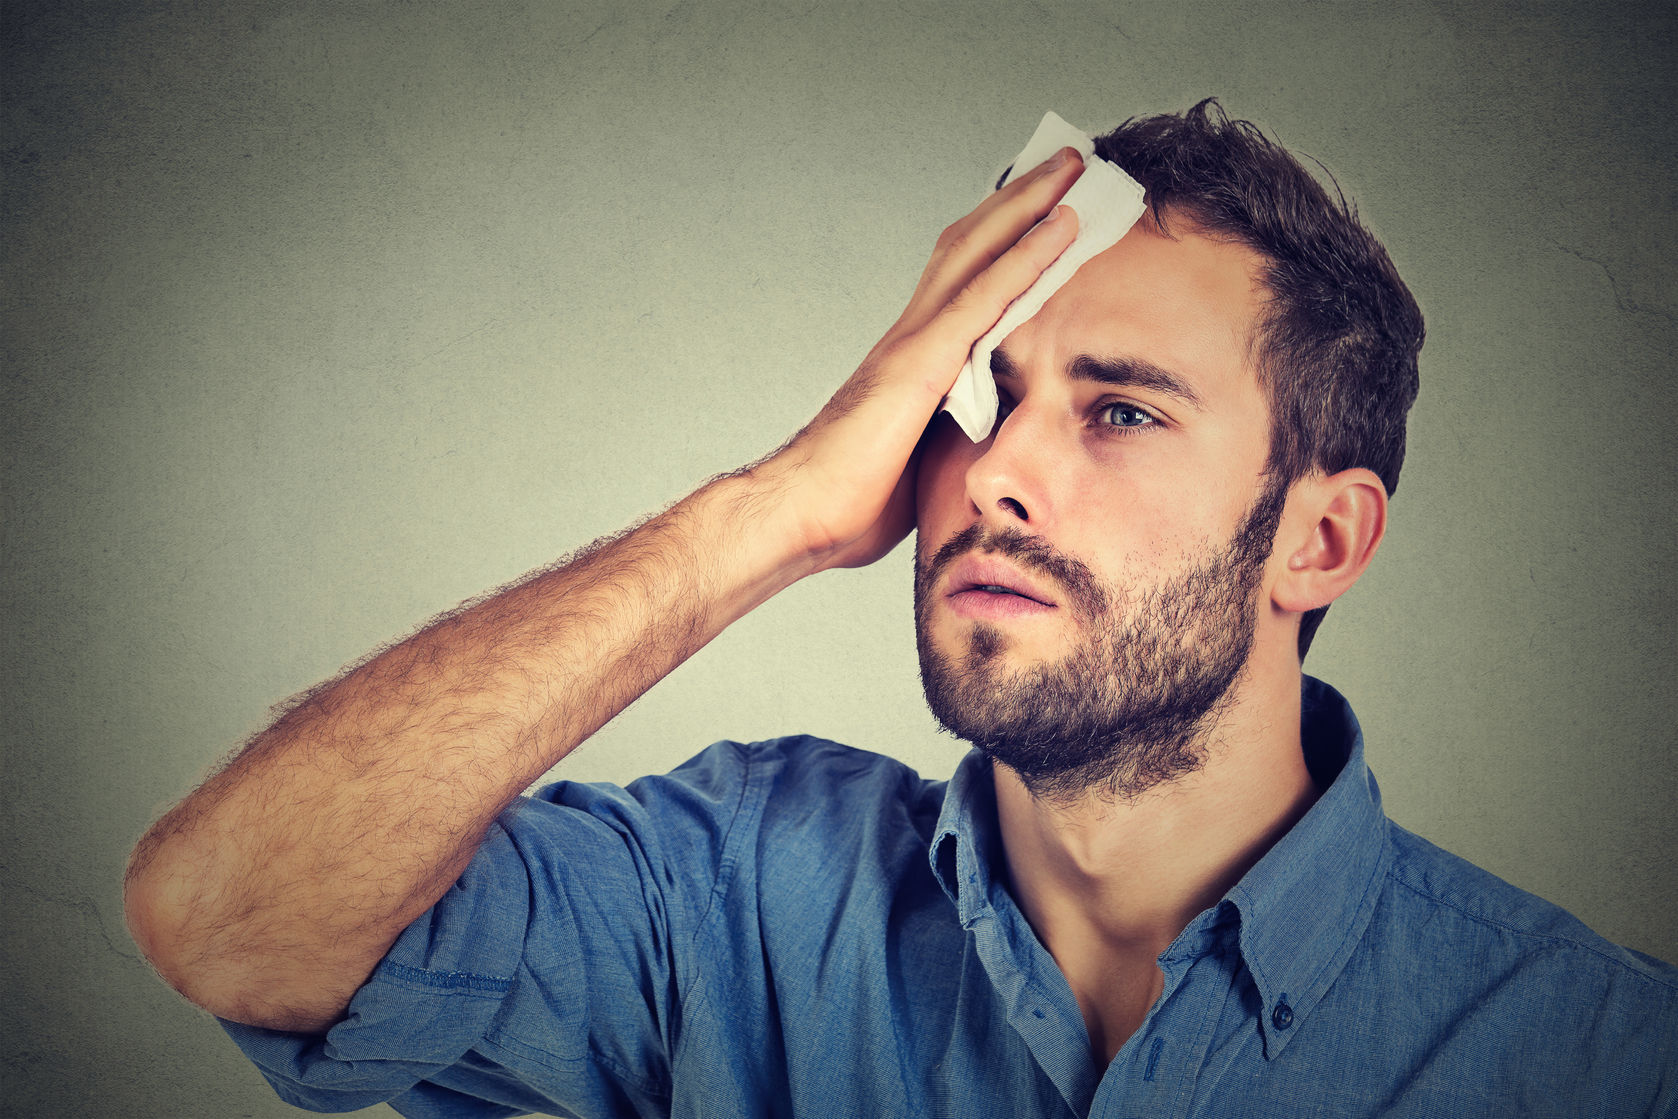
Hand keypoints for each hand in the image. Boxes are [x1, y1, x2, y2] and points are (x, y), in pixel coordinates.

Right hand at [754, 147, 1084, 572]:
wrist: (802, 516)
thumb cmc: (850, 503)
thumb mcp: (920, 463)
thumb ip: (952, 437)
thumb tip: (988, 449)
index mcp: (911, 357)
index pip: (962, 278)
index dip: (1001, 237)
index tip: (1043, 205)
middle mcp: (911, 334)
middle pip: (971, 243)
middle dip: (1020, 198)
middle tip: (1069, 159)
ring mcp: (914, 341)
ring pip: (979, 250)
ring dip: (1030, 203)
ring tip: (1075, 165)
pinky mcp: (921, 363)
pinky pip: (985, 296)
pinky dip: (1028, 256)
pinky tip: (1063, 226)